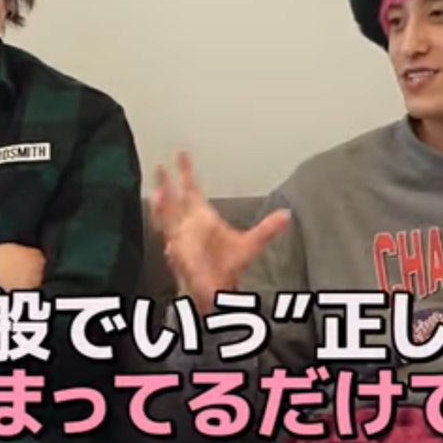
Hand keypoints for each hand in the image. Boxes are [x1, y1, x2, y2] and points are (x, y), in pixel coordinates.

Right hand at [150, 151, 290, 313]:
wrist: (218, 287)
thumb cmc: (230, 266)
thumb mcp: (252, 243)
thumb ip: (268, 228)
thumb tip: (287, 214)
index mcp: (204, 216)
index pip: (192, 189)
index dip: (186, 172)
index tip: (182, 155)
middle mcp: (189, 222)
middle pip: (175, 197)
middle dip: (168, 182)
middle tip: (161, 166)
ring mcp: (180, 233)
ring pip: (167, 211)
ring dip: (162, 198)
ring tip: (157, 185)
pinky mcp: (176, 244)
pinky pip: (165, 227)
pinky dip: (159, 214)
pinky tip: (155, 201)